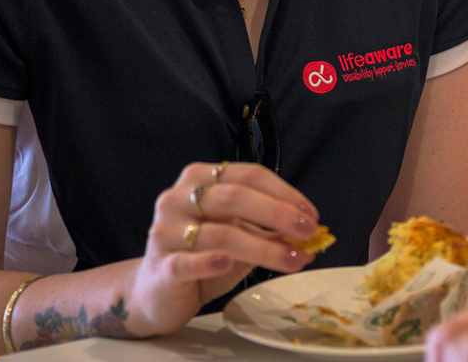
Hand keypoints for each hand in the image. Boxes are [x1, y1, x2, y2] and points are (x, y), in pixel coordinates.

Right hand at [123, 161, 322, 336]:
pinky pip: (186, 261)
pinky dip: (209, 261)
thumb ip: (269, 232)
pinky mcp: (161, 266)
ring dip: (263, 246)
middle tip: (308, 232)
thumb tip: (312, 238)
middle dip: (278, 213)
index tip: (311, 215)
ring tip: (293, 259)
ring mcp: (166, 232)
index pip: (248, 176)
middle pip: (235, 197)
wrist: (156, 292)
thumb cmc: (202, 256)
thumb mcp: (240, 238)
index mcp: (200, 179)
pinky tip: (228, 263)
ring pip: (220, 233)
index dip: (284, 193)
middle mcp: (179, 198)